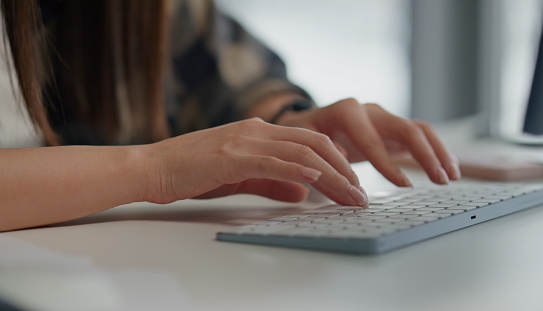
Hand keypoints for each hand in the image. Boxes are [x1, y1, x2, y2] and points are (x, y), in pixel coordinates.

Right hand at [136, 118, 367, 206]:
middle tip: (360, 194)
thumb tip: (303, 192)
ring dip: (330, 174)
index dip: (337, 161)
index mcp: (258, 132)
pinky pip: (272, 161)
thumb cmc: (191, 172)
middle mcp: (256, 130)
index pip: (310, 142)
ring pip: (300, 153)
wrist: (151, 167)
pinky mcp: (230, 157)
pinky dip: (297, 170)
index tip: (353, 185)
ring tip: (350, 194)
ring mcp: (244, 141)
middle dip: (343, 169)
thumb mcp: (240, 177)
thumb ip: (272, 182)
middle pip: (314, 144)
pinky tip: (317, 179)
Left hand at [277, 98, 460, 185]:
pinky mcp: (391, 130)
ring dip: (438, 152)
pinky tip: (447, 169)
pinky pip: (420, 137)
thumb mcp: (303, 142)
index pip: (372, 139)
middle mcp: (370, 110)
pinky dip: (435, 151)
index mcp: (347, 111)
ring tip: (451, 176)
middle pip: (406, 128)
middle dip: (426, 155)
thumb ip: (321, 157)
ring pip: (419, 130)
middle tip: (440, 180)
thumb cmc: (303, 135)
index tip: (404, 186)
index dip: (388, 164)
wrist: (307, 122)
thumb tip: (342, 175)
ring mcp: (384, 118)